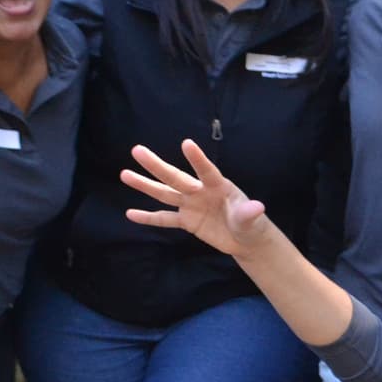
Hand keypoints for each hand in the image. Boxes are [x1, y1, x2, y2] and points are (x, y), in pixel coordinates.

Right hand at [122, 139, 282, 257]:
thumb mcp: (252, 220)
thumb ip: (249, 213)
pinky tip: (130, 213)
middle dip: (157, 165)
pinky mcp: (186, 221)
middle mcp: (200, 191)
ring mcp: (191, 205)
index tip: (186, 143)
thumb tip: (257, 207)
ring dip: (145, 185)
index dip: (197, 159)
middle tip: (137, 150)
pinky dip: (148, 218)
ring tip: (124, 174)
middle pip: (175, 177)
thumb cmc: (251, 223)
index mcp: (219, 186)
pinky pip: (164, 219)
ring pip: (164, 194)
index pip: (206, 171)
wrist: (245, 239)